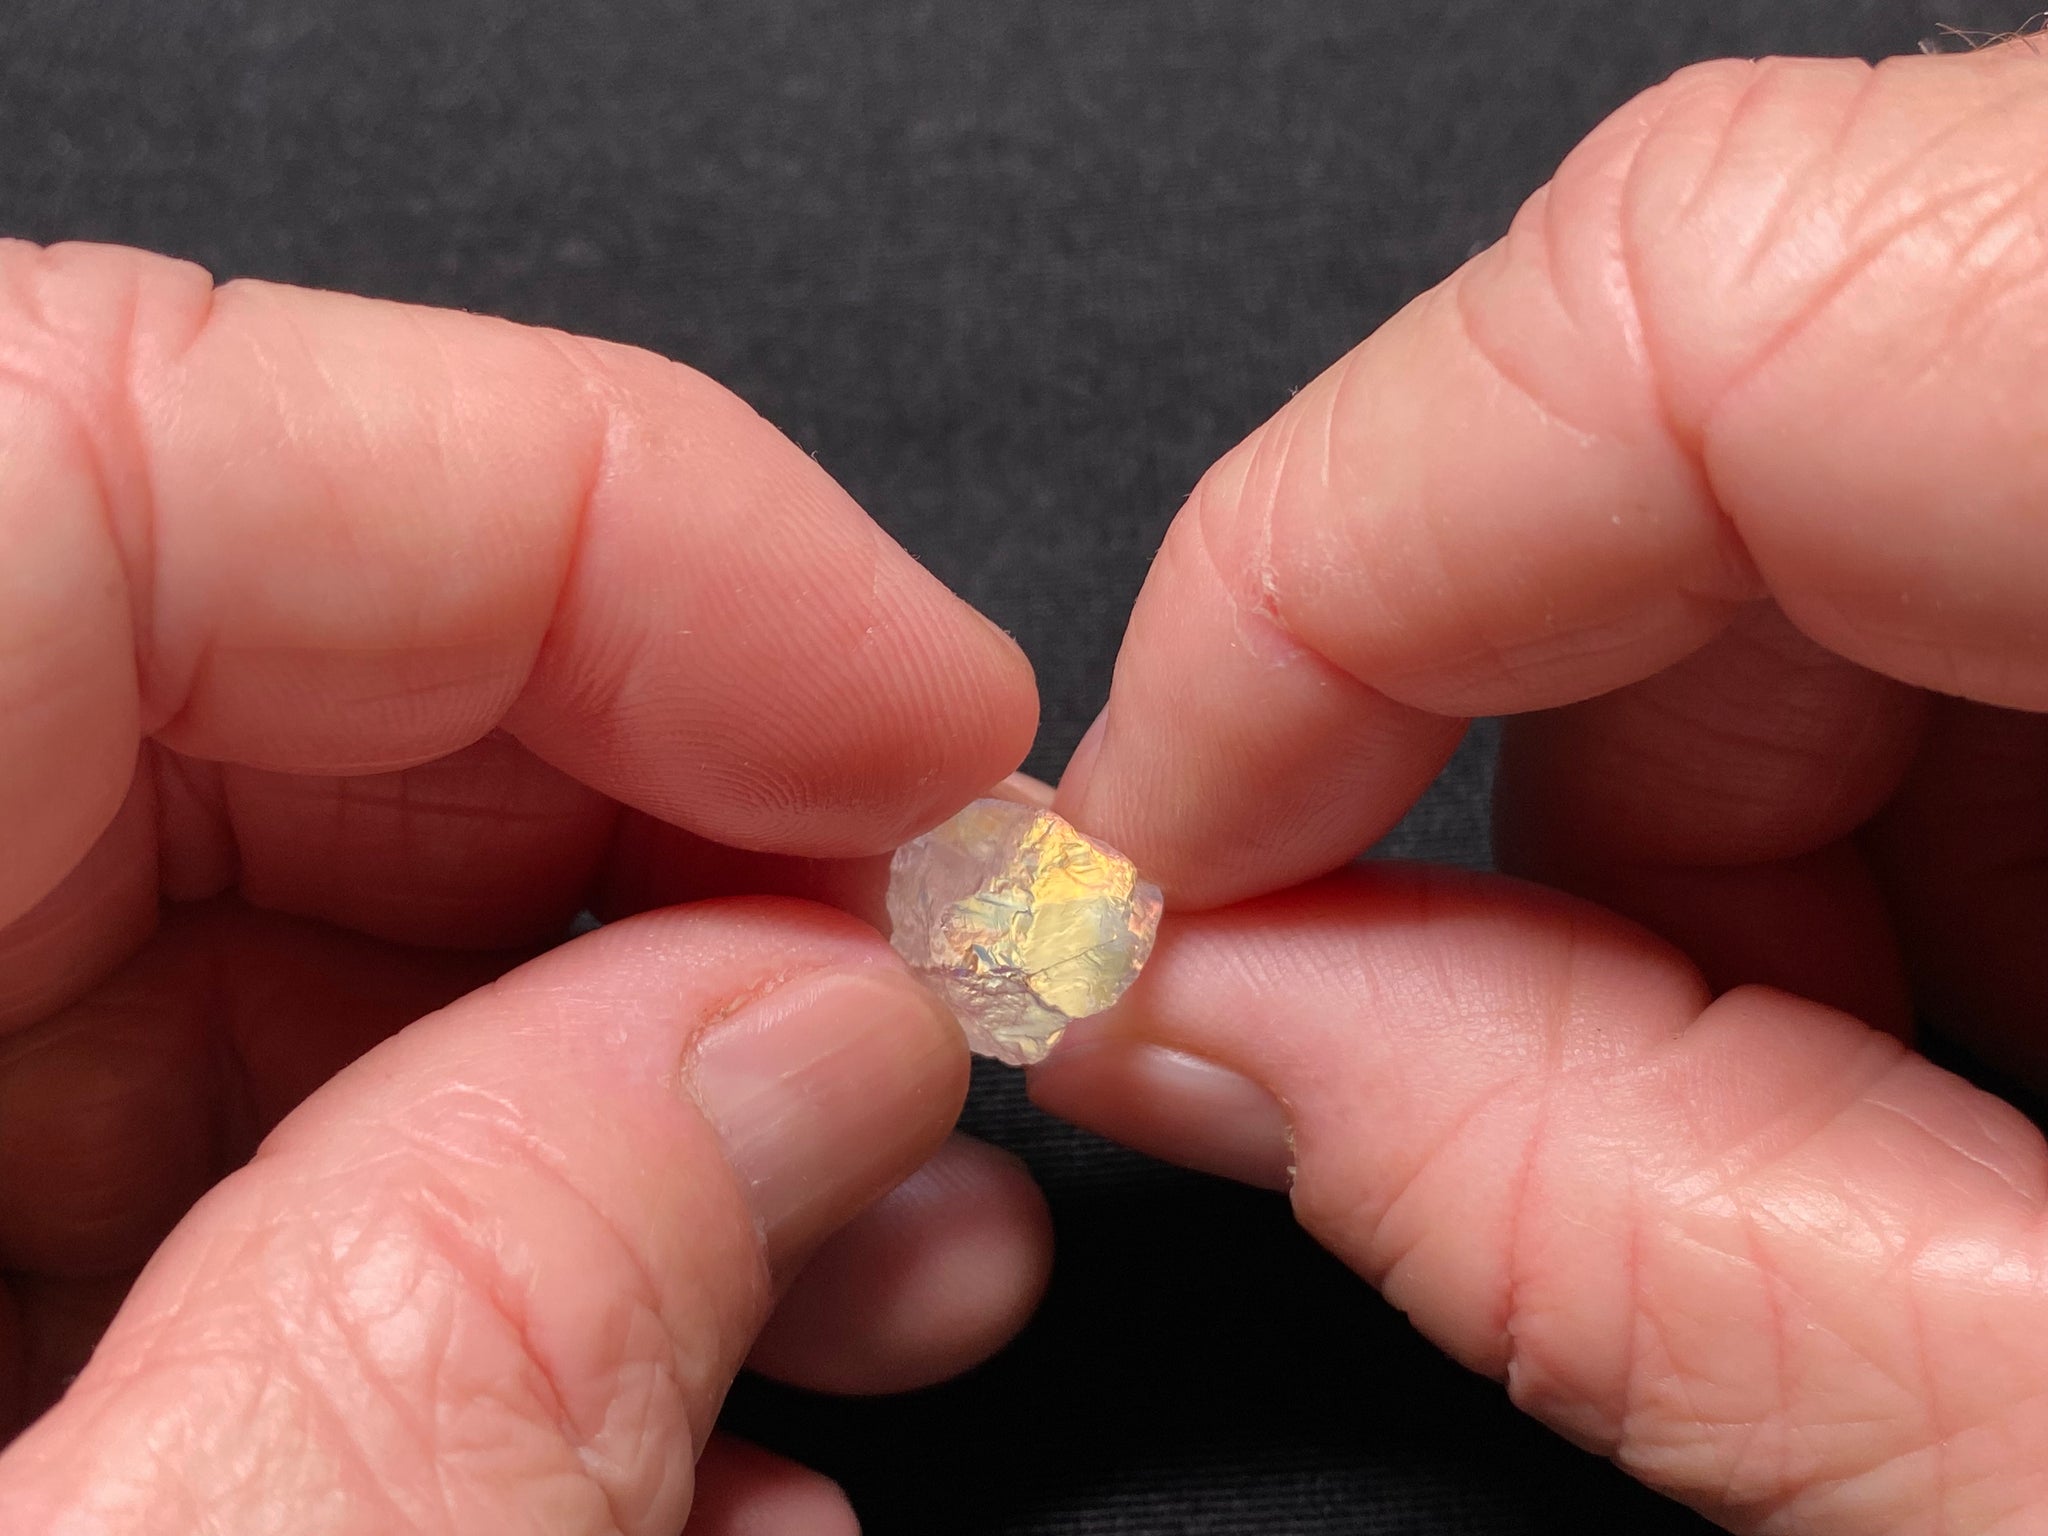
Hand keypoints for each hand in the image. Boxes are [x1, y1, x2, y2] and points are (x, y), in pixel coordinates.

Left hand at [0, 242, 1051, 1533]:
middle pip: (234, 690)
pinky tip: (676, 1429)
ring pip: (250, 952)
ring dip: (626, 1101)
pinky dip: (471, 1283)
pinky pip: (181, 1188)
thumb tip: (809, 1039)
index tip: (918, 712)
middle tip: (927, 1005)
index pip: (116, 439)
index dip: (596, 519)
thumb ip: (478, 1303)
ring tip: (885, 1257)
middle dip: (665, 843)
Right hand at [1031, 41, 2047, 1534]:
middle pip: (1756, 363)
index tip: (1161, 855)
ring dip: (1770, 812)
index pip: (1690, 293)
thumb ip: (1674, 1248)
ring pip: (1878, 429)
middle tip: (1531, 1092)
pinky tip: (2022, 1047)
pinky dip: (1946, 787)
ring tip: (1881, 1137)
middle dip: (1553, 771)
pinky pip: (2022, 497)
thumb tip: (1243, 1044)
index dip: (1324, 572)